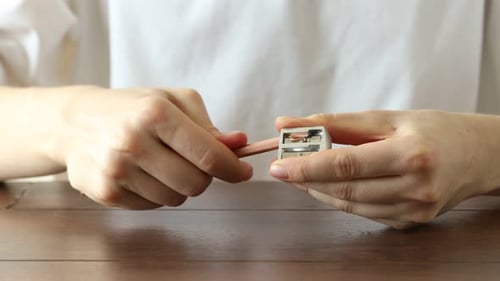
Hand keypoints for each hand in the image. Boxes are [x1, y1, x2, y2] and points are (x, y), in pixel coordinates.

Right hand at [53, 86, 251, 208]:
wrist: (76, 122)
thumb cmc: (133, 108)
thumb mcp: (172, 101)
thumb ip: (208, 125)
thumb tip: (238, 144)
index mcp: (154, 113)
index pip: (208, 155)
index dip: (233, 169)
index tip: (243, 172)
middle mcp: (133, 142)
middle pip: (196, 184)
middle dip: (204, 177)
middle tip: (193, 162)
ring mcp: (116, 170)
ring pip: (175, 199)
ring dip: (179, 186)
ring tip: (161, 163)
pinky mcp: (105, 192)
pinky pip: (152, 206)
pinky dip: (156, 193)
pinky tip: (142, 174)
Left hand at [270, 110, 499, 228]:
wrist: (478, 156)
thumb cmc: (434, 130)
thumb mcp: (388, 118)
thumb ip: (337, 123)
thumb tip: (289, 124)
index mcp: (410, 155)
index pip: (346, 165)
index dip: (307, 167)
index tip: (278, 165)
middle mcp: (415, 187)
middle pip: (345, 190)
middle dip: (307, 180)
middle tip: (284, 168)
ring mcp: (415, 210)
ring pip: (351, 206)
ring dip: (319, 191)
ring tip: (301, 176)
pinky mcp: (412, 222)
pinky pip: (365, 213)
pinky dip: (341, 200)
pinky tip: (329, 186)